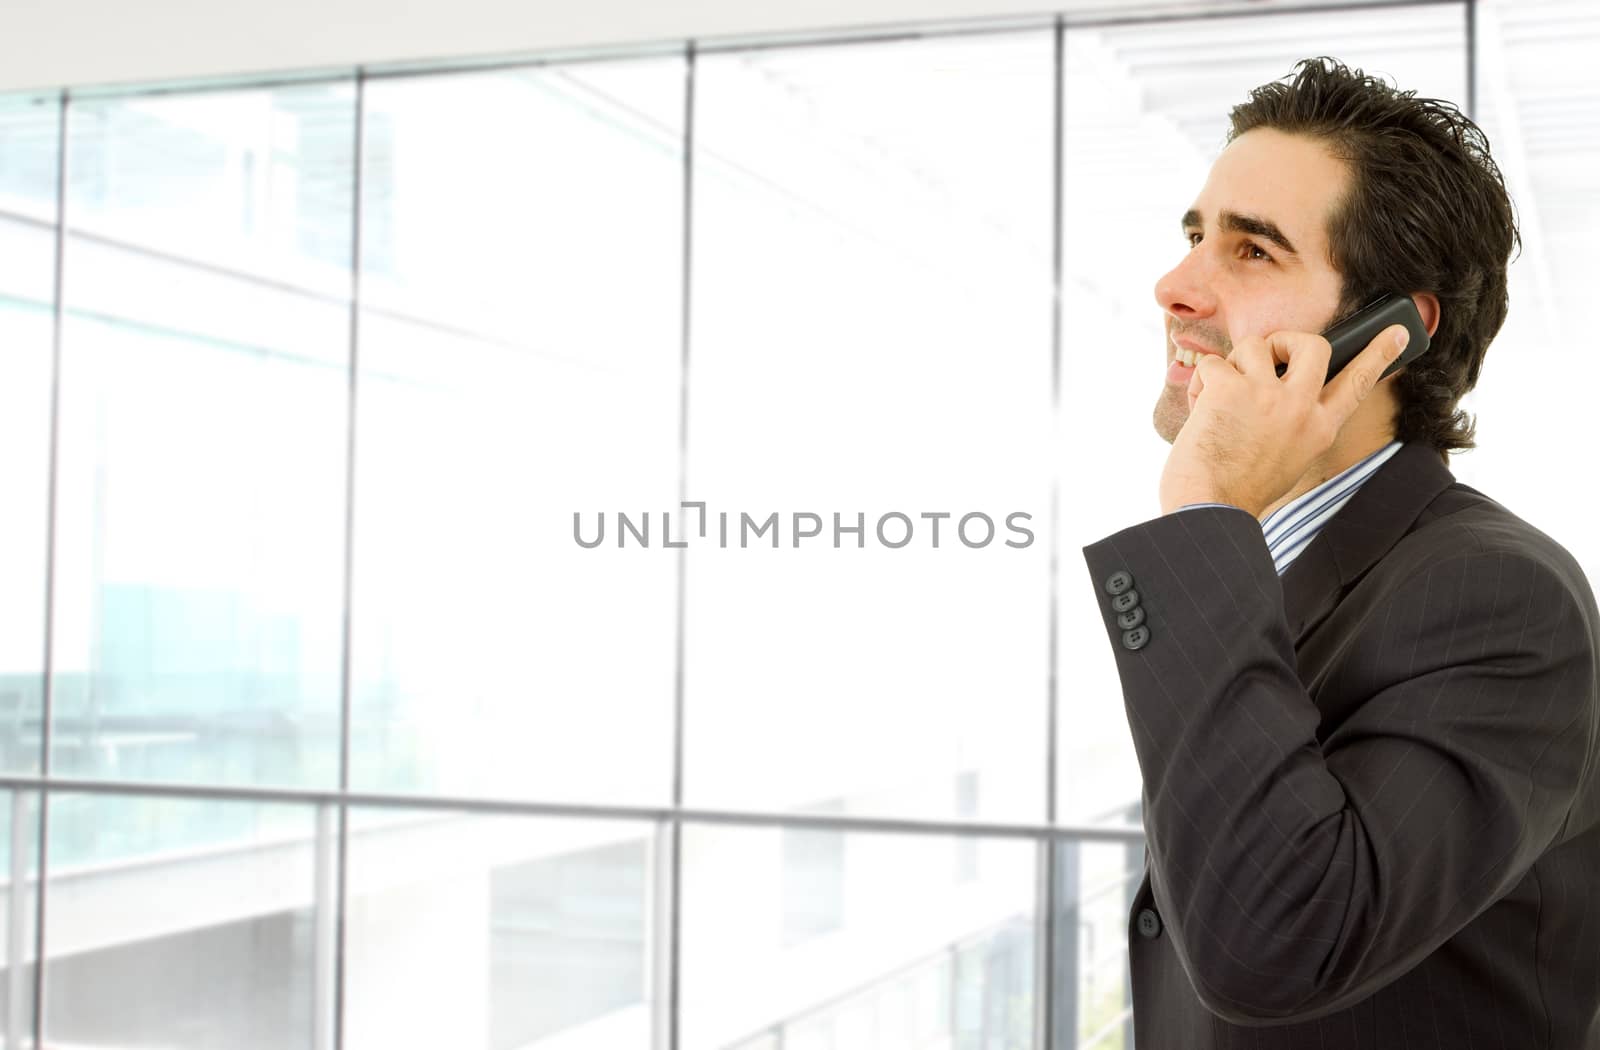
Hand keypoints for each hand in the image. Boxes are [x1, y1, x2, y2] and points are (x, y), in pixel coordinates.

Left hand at [1158, 323, 1408, 516]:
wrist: (1210, 509)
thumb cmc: (1240, 489)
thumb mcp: (1289, 457)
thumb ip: (1294, 421)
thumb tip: (1278, 382)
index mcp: (1321, 429)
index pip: (1359, 383)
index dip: (1379, 354)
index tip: (1397, 332)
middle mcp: (1301, 409)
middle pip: (1313, 345)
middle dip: (1286, 339)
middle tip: (1266, 354)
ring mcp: (1267, 395)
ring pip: (1255, 344)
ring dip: (1233, 363)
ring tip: (1221, 394)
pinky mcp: (1230, 388)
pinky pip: (1214, 363)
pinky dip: (1201, 383)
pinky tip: (1199, 408)